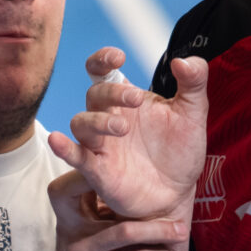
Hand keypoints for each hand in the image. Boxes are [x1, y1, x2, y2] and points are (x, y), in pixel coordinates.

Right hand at [48, 46, 209, 220]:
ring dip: (97, 121)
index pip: (102, 72)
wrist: (180, 193)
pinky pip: (75, 158)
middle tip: (136, 99)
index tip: (118, 57)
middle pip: (94, 94)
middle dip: (112, 93)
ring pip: (81, 123)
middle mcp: (108, 118)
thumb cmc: (181, 151)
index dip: (102, 60)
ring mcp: (100, 145)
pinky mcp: (98, 172)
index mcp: (126, 100)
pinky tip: (56, 141)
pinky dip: (64, 149)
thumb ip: (194, 81)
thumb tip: (182, 60)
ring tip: (122, 128)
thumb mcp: (194, 113)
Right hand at [50, 169, 187, 250]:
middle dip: (146, 204)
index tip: (137, 172)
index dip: (99, 173)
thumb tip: (146, 186)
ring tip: (181, 233)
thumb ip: (104, 212)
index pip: (82, 183)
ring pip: (126, 232)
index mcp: (69, 214)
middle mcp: (71, 229)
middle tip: (177, 207)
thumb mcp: (88, 234)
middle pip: (110, 202)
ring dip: (160, 231)